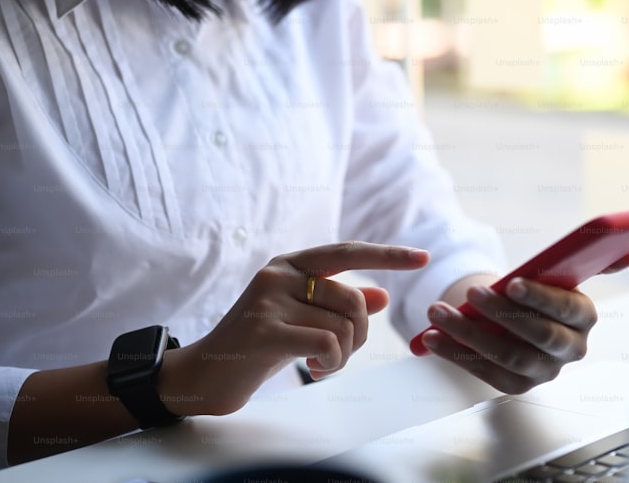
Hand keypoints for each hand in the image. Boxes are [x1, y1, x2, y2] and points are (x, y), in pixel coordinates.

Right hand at [159, 242, 429, 415]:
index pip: (347, 252)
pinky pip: (327, 343)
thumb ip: (338, 306)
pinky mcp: (264, 329)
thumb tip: (383, 296)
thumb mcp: (302, 321)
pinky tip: (314, 370)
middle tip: (339, 355)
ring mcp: (269, 299)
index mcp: (290, 265)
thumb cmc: (257, 347)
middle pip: (353, 299)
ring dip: (343, 355)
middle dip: (359, 334)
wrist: (205, 375)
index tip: (424, 257)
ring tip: (322, 364)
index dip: (388, 255)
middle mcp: (279, 273)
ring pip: (343, 324)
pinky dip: (331, 363)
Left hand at [421, 250, 628, 393]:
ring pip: (506, 356)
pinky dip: (455, 354)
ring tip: (438, 311)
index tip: (511, 282)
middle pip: (537, 337)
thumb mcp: (561, 271)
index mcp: (584, 318)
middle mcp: (569, 350)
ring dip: (468, 333)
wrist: (519, 316)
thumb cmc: (539, 288)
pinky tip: (432, 338)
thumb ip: (593, 259)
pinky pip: (484, 373)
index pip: (567, 310)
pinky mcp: (517, 386)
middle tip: (470, 292)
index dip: (540, 298)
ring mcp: (543, 372)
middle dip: (501, 313)